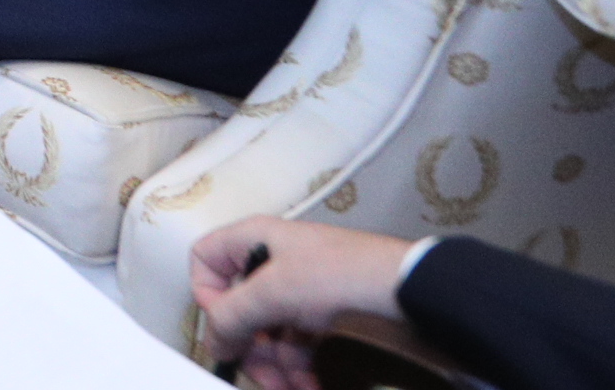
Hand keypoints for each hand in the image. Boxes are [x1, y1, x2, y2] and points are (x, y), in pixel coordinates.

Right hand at [191, 217, 416, 388]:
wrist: (408, 290)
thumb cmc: (342, 272)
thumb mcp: (274, 291)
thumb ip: (232, 316)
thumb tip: (212, 340)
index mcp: (253, 240)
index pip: (206, 261)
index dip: (207, 295)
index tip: (224, 325)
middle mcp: (272, 263)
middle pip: (238, 308)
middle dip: (248, 348)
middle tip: (261, 376)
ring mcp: (297, 290)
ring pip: (267, 332)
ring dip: (274, 367)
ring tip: (288, 389)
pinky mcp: (321, 313)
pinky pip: (296, 343)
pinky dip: (297, 368)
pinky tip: (307, 386)